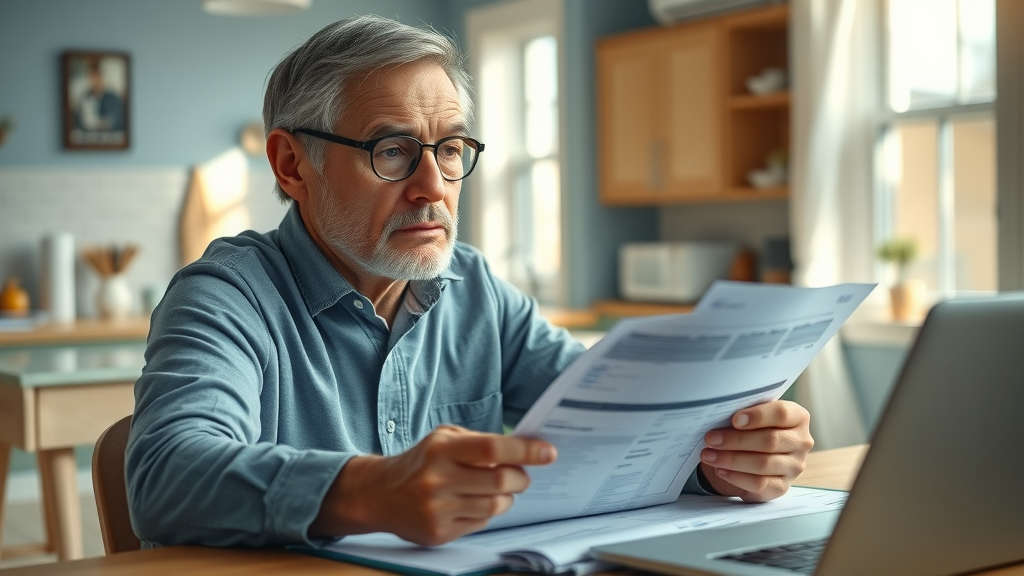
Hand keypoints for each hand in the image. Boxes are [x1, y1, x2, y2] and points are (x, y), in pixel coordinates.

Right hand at [310, 425, 555, 545]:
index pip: (492, 449)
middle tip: (521, 475)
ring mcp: (438, 509)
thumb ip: (480, 442)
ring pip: (495, 506)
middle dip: (520, 478)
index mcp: (442, 449)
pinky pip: (481, 524)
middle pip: (500, 481)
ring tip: (499, 489)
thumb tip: (525, 450)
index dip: (525, 450)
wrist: (380, 494)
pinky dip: (487, 513)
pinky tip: (475, 503)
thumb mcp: (444, 439)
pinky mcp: (439, 533)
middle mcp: (438, 479)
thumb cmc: (421, 462)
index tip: (548, 452)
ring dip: (506, 497)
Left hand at [698, 400, 812, 501]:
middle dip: (736, 440)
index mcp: (797, 417)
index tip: (734, 419)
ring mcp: (794, 466)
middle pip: (770, 441)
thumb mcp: (751, 415)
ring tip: (709, 455)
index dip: (757, 416)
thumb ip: (744, 413)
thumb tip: (719, 414)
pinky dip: (736, 477)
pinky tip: (720, 470)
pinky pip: (759, 483)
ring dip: (731, 459)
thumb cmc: (751, 428)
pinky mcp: (782, 486)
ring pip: (763, 463)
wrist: (752, 454)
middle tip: (711, 439)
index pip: (781, 413)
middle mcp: (801, 442)